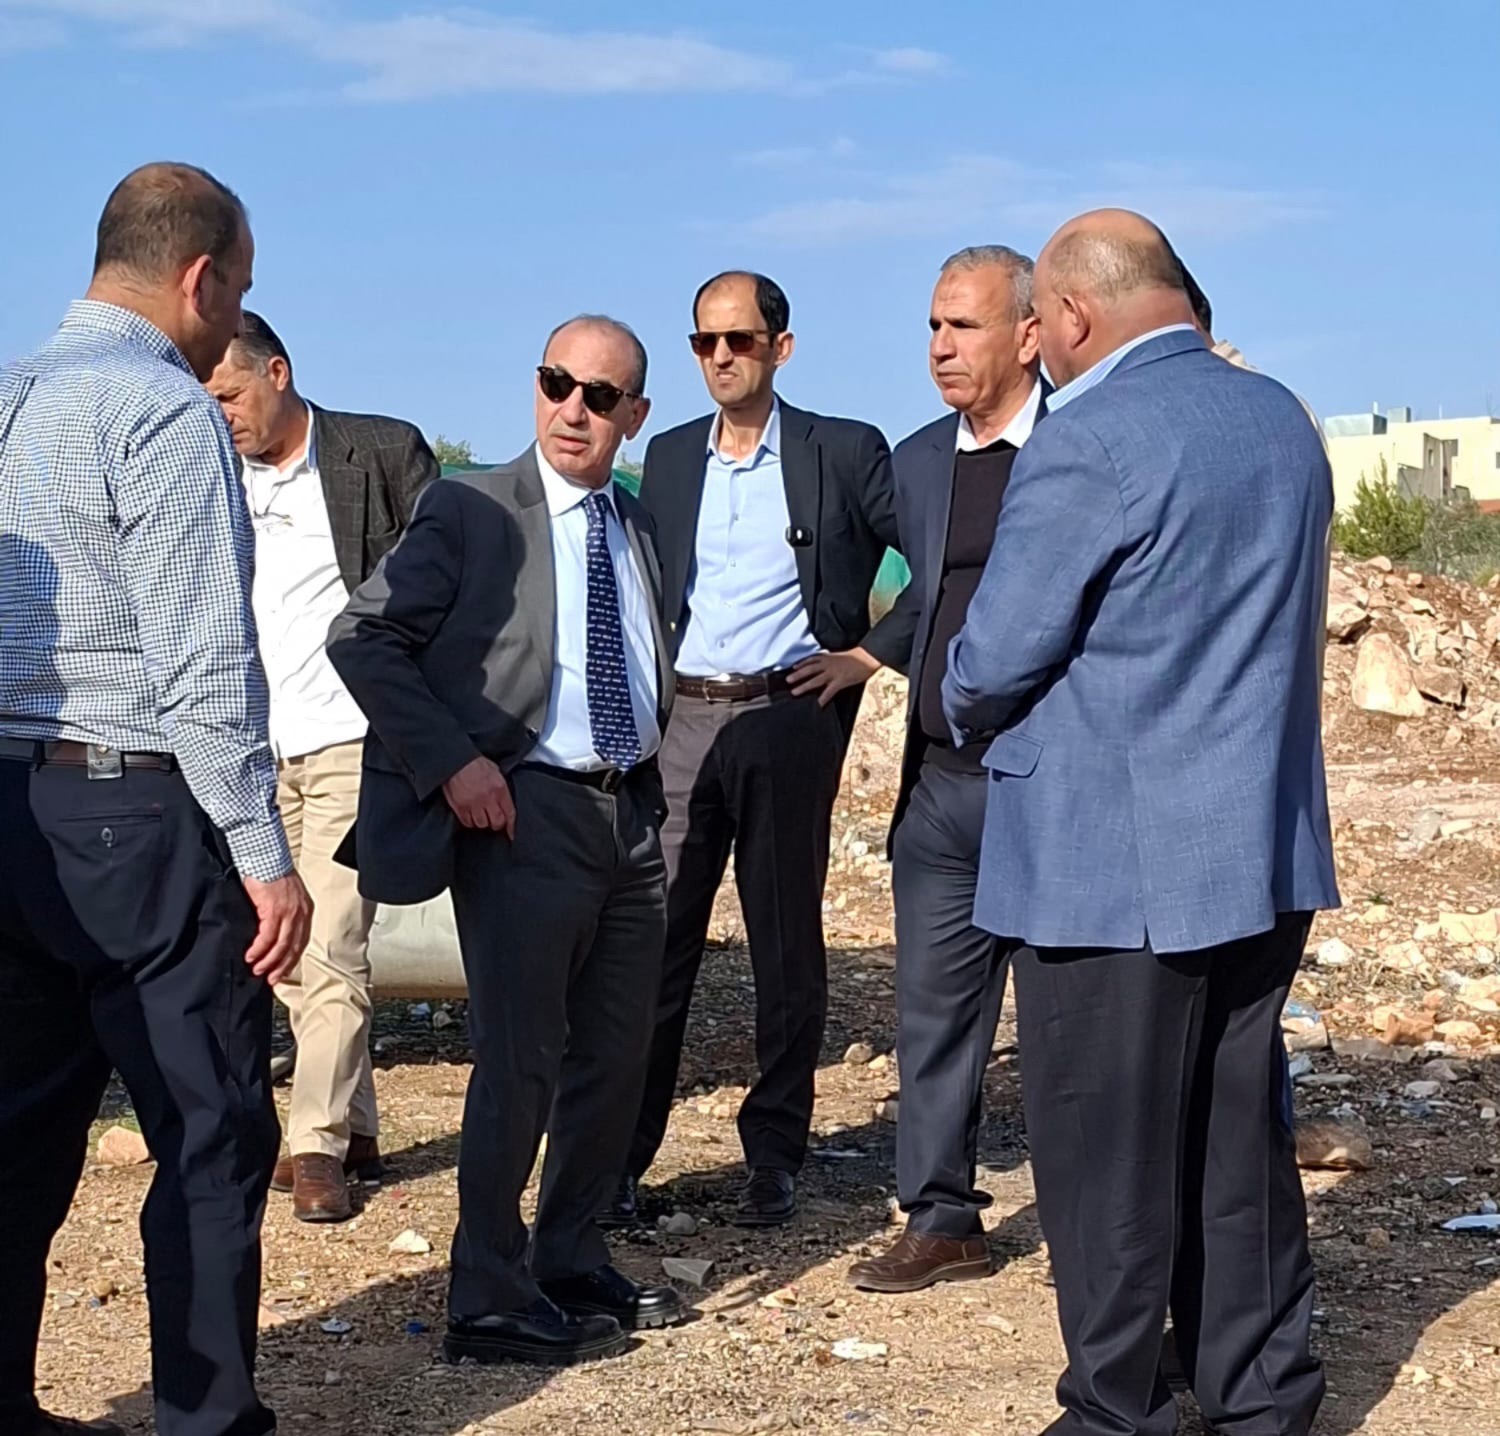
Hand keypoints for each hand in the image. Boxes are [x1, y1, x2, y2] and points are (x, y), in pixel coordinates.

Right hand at [241, 872, 312, 986]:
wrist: (265, 856)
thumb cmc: (270, 874)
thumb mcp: (284, 896)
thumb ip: (282, 914)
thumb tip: (271, 934)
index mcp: (305, 910)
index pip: (302, 940)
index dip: (292, 959)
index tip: (282, 972)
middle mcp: (301, 913)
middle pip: (295, 947)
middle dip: (282, 966)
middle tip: (271, 980)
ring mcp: (289, 912)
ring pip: (282, 945)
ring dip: (269, 961)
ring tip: (258, 971)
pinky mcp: (274, 910)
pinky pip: (267, 936)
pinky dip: (259, 949)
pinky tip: (251, 957)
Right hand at [442, 755, 515, 835]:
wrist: (456, 760)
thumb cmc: (475, 763)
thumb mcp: (495, 771)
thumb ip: (501, 787)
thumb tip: (504, 801)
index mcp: (499, 788)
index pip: (510, 813)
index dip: (511, 826)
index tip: (511, 834)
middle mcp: (487, 798)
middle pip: (496, 822)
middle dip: (496, 824)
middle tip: (494, 820)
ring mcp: (472, 803)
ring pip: (481, 824)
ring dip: (482, 822)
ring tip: (481, 814)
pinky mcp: (459, 807)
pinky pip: (467, 822)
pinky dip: (469, 821)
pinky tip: (470, 814)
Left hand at [788, 646, 880, 706]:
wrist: (868, 656)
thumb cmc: (857, 657)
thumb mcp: (841, 656)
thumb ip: (832, 661)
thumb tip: (828, 667)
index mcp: (829, 657)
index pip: (812, 659)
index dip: (801, 663)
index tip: (793, 667)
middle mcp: (828, 664)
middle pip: (809, 669)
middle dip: (798, 675)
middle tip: (788, 680)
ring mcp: (834, 673)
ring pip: (815, 680)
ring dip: (804, 686)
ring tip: (795, 692)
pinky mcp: (840, 681)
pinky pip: (829, 691)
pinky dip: (823, 698)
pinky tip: (818, 704)